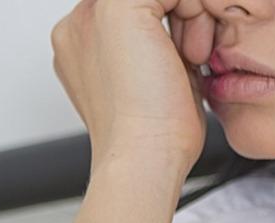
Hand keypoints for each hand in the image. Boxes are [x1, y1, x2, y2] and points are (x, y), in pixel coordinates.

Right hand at [50, 0, 215, 175]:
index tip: (191, 57)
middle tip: (195, 56)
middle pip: (146, 0)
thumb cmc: (157, 134)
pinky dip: (194, 9)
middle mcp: (79, 27)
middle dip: (180, 15)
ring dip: (189, 14)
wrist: (145, 154)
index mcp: (84, 47)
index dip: (172, 25)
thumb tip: (188, 35)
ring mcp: (91, 14)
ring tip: (194, 57)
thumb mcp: (162, 78)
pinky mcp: (117, 6)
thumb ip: (165, 46)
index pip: (140, 13)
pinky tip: (193, 50)